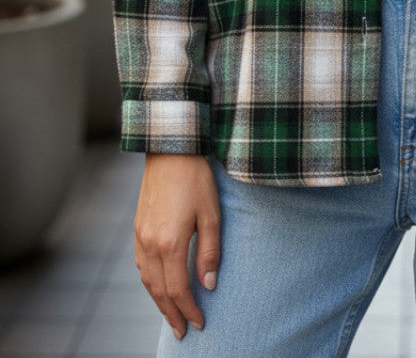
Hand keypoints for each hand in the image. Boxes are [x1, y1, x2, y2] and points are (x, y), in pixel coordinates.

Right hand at [134, 154, 219, 340]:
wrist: (170, 149)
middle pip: (158, 291)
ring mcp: (140, 236)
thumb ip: (210, 252)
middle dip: (172, 314)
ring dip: (159, 301)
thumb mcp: (212, 214)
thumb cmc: (195, 178)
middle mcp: (150, 244)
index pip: (178, 289)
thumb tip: (209, 285)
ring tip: (172, 314)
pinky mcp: (137, 228)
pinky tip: (158, 285)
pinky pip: (140, 265)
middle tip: (183, 332)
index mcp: (171, 243)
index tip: (199, 324)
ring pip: (146, 280)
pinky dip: (149, 282)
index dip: (189, 310)